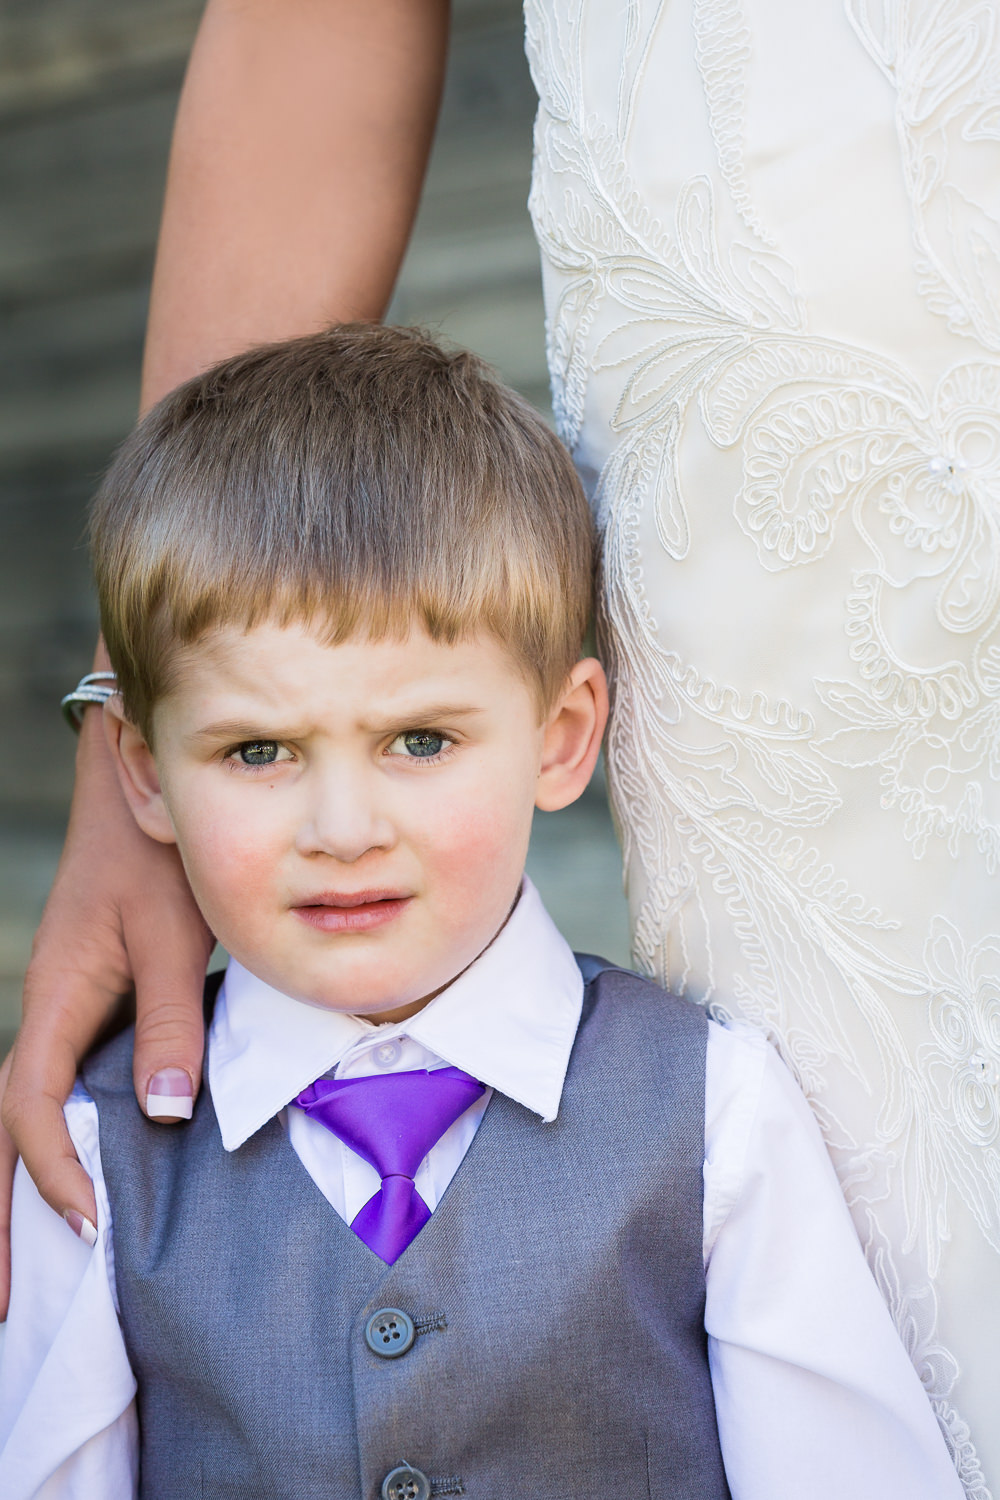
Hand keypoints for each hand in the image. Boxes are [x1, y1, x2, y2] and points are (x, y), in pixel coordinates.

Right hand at [0, 706, 211, 1315]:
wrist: (142, 795)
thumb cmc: (160, 859)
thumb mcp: (173, 939)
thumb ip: (169, 1024)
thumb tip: (160, 1116)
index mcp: (55, 997)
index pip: (31, 1105)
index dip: (53, 1169)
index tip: (90, 1224)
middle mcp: (44, 1011)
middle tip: (6, 1303)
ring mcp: (58, 1009)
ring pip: (19, 1110)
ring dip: (16, 1183)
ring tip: (22, 1264)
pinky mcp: (83, 1003)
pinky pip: (50, 1086)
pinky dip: (47, 1140)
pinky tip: (74, 1175)